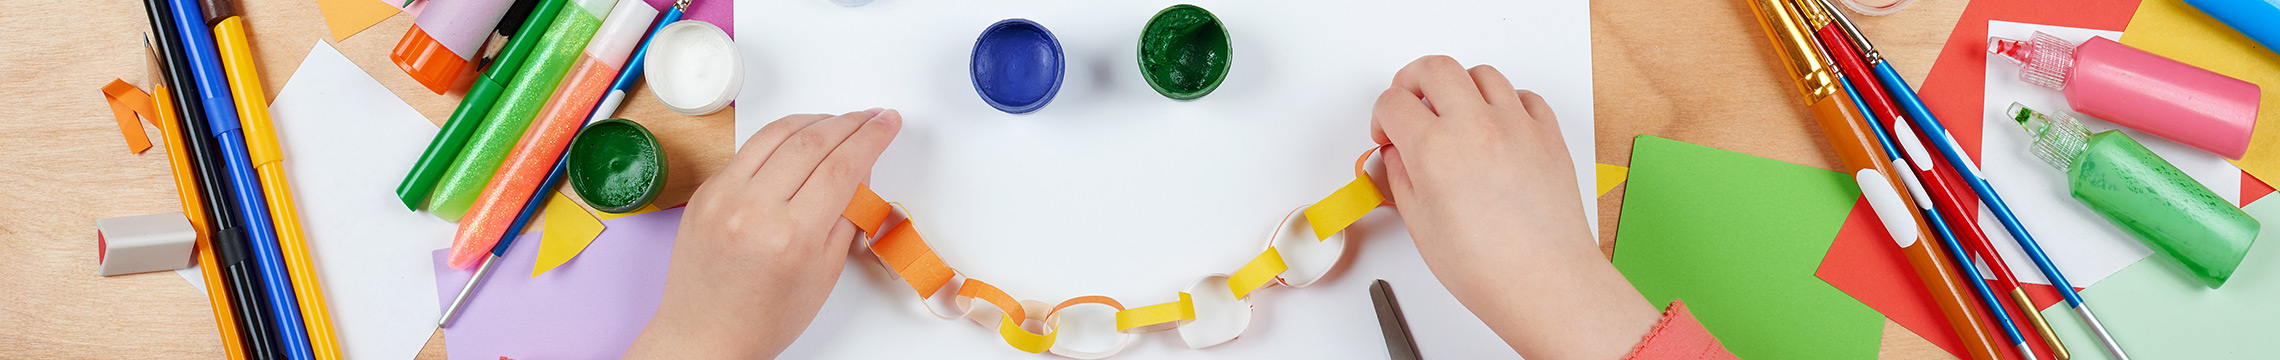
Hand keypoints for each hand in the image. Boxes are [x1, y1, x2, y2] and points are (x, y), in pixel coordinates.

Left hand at [627, 109, 901, 358]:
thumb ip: (846, 216)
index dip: (871, 138)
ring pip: (777, 133)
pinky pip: (749, 149)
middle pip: (812, 141)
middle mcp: (753, 209)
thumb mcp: (825, 272)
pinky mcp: (705, 191)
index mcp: (791, 237)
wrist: (706, 335)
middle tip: (871, 116)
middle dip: (849, 122)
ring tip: (838, 122)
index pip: (842, 166)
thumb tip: (859, 169)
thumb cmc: (766, 317)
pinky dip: (780, 136)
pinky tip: (799, 137)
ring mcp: (723, 196)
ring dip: (815, 120)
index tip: (887, 123)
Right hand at [1371, 56, 1656, 358]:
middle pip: (1435, 69)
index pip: (1393, 102)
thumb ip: (1401, 179)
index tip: (1387, 134)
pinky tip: (1496, 125)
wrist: (1545, 282)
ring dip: (1459, 87)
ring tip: (1454, 113)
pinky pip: (1524, 96)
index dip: (1382, 116)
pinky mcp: (1547, 134)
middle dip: (1413, 80)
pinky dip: (1505, 102)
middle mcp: (1475, 126)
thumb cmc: (1487, 268)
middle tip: (1410, 102)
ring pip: (1481, 74)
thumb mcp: (1420, 226)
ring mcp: (1516, 126)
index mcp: (1434, 149)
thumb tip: (1396, 157)